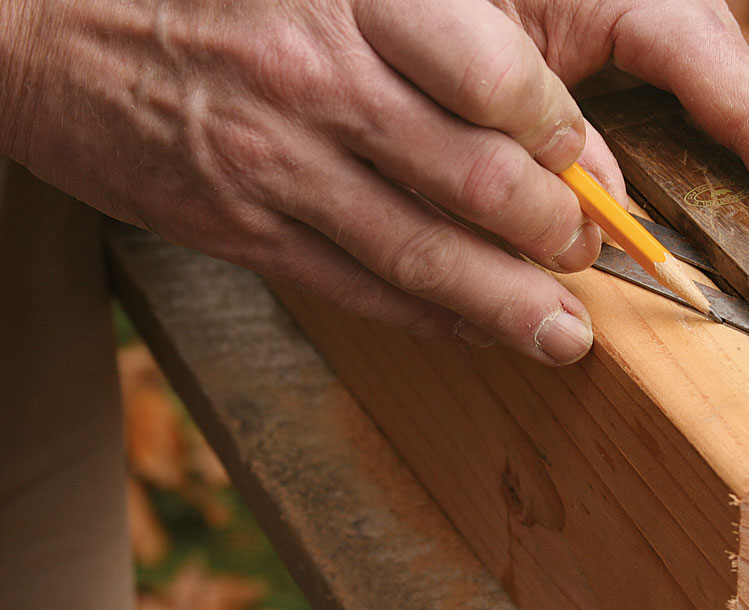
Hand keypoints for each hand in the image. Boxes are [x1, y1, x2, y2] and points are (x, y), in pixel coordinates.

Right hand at [1, 0, 748, 365]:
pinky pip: (362, 290)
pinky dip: (434, 318)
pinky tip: (479, 332)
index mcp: (355, 1)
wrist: (44, 27)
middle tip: (591, 249)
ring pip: (426, 257)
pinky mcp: (243, 230)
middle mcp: (319, 83)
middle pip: (477, 182)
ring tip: (568, 334)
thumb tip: (539, 113)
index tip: (588, 164)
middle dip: (556, 232)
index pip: (497, 78)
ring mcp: (277, 166)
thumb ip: (433, 28)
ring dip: (512, 305)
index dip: (563, 132)